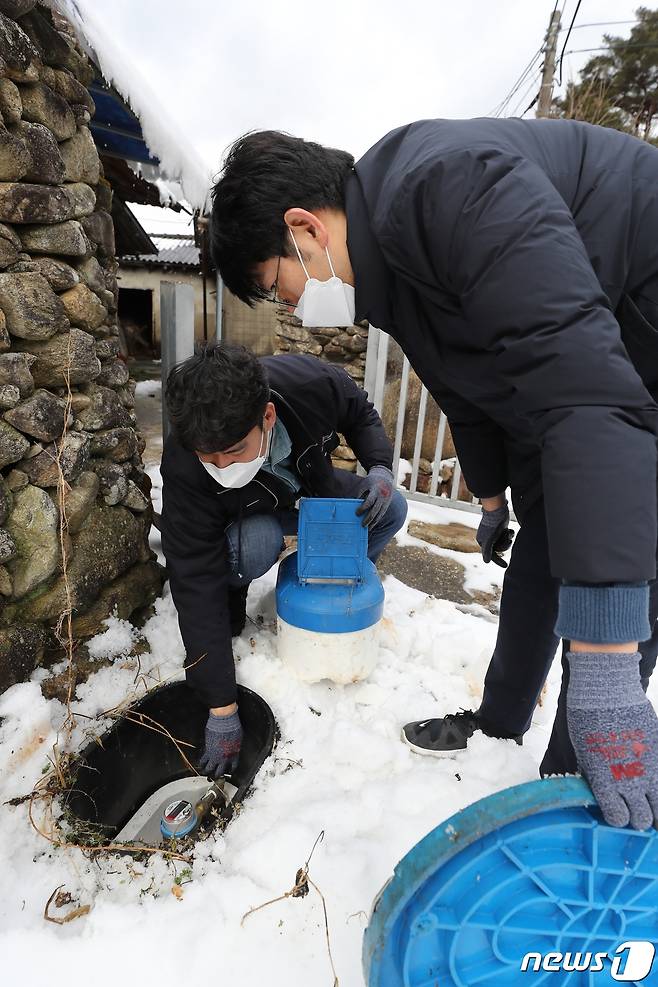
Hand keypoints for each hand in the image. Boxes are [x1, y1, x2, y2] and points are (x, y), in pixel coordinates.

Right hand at [198, 707, 242, 777]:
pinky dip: (201, 762)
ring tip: (205, 771)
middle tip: (215, 775)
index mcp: (234, 755)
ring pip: (209, 768)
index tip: (229, 770)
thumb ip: (234, 746)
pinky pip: (203, 760)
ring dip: (207, 770)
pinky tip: (200, 763)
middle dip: (217, 774)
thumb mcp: (238, 738)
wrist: (224, 722)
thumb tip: (232, 747)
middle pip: (220, 771)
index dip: (230, 769)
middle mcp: (224, 758)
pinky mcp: (207, 750)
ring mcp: (215, 755)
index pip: (233, 766)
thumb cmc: (232, 727)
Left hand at [356, 465, 393, 527]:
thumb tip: (353, 504)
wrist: (385, 478)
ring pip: (380, 514)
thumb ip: (360, 493)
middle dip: (368, 519)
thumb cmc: (371, 481)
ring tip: (367, 528)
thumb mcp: (364, 484)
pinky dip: (377, 520)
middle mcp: (382, 497)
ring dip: (373, 522)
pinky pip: (382, 514)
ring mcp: (386, 502)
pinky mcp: (387, 505)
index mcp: (376, 491)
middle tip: (362, 525)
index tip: (356, 513)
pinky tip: (372, 525)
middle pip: (375, 510)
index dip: (363, 508)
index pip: (369, 501)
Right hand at [476, 502, 513, 566]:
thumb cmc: (492, 525)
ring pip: (504, 543)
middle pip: (499, 549)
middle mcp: (488, 538)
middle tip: (507, 540)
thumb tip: (486, 562)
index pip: (491, 554)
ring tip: (507, 532)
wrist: (497, 510)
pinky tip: (508, 529)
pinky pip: (507, 537)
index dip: (498, 560)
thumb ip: (488, 551)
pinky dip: (509, 533)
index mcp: (482, 541)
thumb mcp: (490, 540)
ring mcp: (494, 534)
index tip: (506, 566)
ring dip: (507, 538)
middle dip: (504, 545)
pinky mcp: (501, 529)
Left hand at [567, 650, 657, 828]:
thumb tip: (604, 789)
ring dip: (655, 808)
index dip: (617, 817)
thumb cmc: (587, 717)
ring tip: (651, 802)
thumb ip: (597, 776)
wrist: (608, 692)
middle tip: (637, 809)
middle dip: (638, 818)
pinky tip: (653, 780)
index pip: (618, 818)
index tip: (617, 811)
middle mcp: (629, 782)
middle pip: (642, 820)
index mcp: (605, 782)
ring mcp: (650, 770)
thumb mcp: (584, 753)